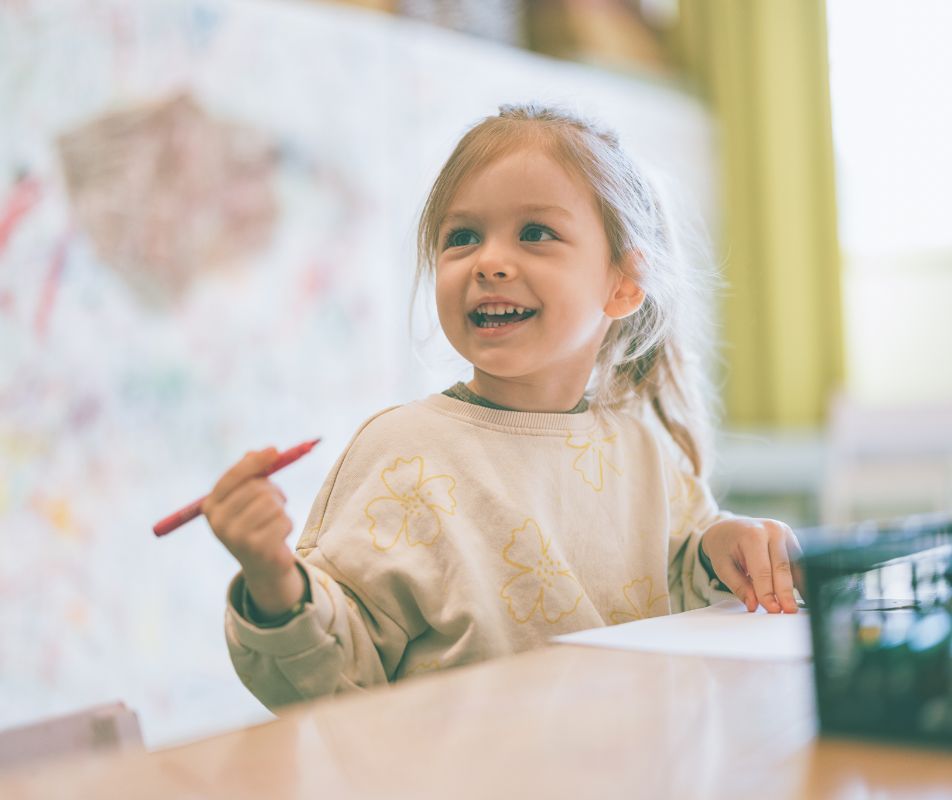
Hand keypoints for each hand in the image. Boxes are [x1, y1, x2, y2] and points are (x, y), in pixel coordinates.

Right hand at [202, 448, 302, 615]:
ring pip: (272, 503)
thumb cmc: (256, 523)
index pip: (233, 476)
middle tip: (277, 501)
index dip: (255, 461)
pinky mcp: (257, 549)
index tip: (275, 450)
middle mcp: (219, 523)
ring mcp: (236, 537)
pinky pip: (283, 520)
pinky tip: (278, 536)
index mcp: (211, 507)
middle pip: (256, 488)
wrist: (262, 565)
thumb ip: (252, 473)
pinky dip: (287, 524)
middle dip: (273, 490)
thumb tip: (261, 451)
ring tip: (274, 521)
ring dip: (281, 509)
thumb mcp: (248, 498)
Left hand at [698, 517, 803, 613]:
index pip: (763, 569)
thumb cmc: (724, 545)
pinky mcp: (793, 540)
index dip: (768, 592)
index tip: (772, 609)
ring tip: (793, 606)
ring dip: (796, 587)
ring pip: (795, 565)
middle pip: (782, 567)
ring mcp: (785, 533)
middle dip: (785, 592)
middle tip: (788, 611)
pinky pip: (799, 563)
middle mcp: (773, 530)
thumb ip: (739, 586)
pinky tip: (797, 595)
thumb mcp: (723, 566)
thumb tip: (754, 604)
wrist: (728, 528)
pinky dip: (798, 579)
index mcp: (753, 534)